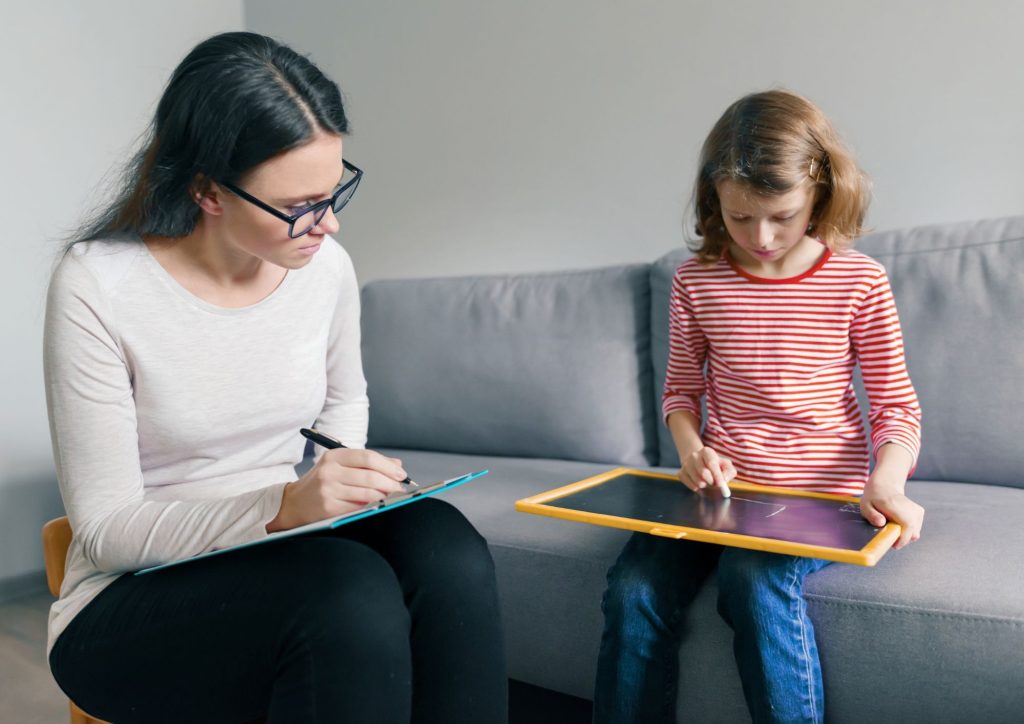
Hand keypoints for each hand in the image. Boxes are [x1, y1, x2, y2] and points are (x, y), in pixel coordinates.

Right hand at [267, 448, 408, 532]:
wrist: (293, 503)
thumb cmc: (321, 483)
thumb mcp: (339, 466)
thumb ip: (366, 463)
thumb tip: (397, 464)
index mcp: (334, 456)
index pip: (368, 457)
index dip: (388, 466)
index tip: (401, 473)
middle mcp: (330, 471)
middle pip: (371, 475)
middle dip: (391, 483)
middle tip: (400, 488)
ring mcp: (328, 490)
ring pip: (368, 493)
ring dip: (385, 496)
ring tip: (392, 497)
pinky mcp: (328, 507)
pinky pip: (359, 507)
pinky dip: (372, 507)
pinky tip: (377, 506)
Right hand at [678, 446, 735, 495]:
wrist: (699, 462)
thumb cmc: (715, 465)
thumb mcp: (726, 465)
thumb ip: (729, 471)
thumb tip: (724, 479)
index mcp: (706, 451)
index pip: (711, 463)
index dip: (717, 475)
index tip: (721, 484)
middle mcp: (694, 456)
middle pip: (703, 473)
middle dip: (712, 481)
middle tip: (715, 483)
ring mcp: (686, 464)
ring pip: (698, 482)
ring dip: (706, 485)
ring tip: (707, 481)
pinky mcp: (681, 473)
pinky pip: (692, 486)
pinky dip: (699, 488)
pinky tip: (699, 482)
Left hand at [860, 478, 924, 549]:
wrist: (885, 486)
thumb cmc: (873, 498)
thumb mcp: (865, 506)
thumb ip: (871, 515)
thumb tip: (881, 523)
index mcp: (895, 505)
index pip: (908, 525)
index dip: (903, 539)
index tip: (894, 545)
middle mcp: (909, 507)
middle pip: (913, 533)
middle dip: (902, 540)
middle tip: (890, 538)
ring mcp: (917, 510)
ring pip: (915, 533)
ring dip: (904, 536)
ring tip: (892, 529)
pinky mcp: (920, 512)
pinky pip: (916, 529)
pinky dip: (908, 532)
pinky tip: (898, 525)